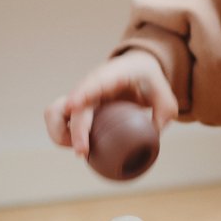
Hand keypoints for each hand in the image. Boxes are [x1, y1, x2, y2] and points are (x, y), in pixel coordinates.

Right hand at [44, 50, 178, 157]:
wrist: (137, 67)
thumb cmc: (150, 80)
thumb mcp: (166, 97)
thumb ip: (163, 116)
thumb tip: (152, 138)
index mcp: (114, 74)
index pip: (95, 81)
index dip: (82, 93)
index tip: (72, 105)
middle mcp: (91, 84)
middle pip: (72, 105)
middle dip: (74, 130)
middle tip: (83, 152)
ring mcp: (81, 95)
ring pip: (54, 111)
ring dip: (59, 133)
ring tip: (81, 150)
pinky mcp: (76, 107)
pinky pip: (58, 121)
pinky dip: (62, 136)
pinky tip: (79, 146)